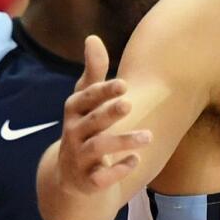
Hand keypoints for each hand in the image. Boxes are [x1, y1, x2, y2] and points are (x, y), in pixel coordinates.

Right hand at [57, 35, 151, 193]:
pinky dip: (117, 170)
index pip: (83, 99)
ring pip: (98, 149)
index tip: (124, 84)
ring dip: (122, 141)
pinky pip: (100, 178)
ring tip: (148, 136)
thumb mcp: (86, 102)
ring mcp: (79, 159)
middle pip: (91, 123)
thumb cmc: (85, 129)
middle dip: (109, 113)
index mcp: (74, 113)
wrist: (71, 177)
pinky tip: (135, 161)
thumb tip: (92, 37)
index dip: (101, 92)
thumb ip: (93, 73)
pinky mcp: (88, 181)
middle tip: (130, 104)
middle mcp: (73, 135)